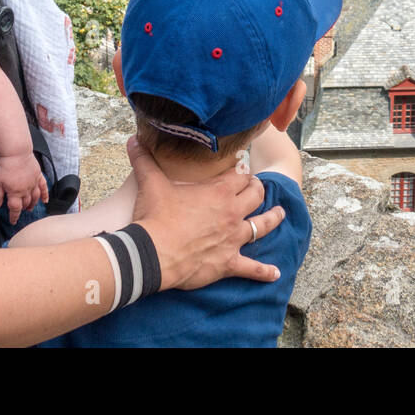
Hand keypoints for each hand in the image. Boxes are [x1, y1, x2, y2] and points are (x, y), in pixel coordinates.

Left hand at [0, 151, 47, 224]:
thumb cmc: (6, 166)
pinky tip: (46, 200)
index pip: (15, 209)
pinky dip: (45, 195)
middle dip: (22, 209)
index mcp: (15, 193)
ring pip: (35, 198)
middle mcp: (26, 190)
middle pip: (25, 203)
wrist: (17, 152)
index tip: (13, 221)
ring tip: (30, 208)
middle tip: (20, 212)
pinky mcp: (38, 176)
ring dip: (33, 204)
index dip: (14, 216)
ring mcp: (33, 183)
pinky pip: (44, 187)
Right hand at [126, 136, 285, 290]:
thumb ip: (144, 161)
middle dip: (258, 189)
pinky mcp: (228, 262)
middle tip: (258, 187)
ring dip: (273, 219)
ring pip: (262, 226)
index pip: (239, 174)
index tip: (242, 166)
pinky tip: (275, 273)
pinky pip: (252, 268)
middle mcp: (231, 212)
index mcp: (217, 192)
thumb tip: (132, 141)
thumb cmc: (155, 217)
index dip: (241, 169)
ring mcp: (233, 238)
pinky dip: (264, 272)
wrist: (153, 253)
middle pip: (255, 196)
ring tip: (281, 214)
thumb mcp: (150, 184)